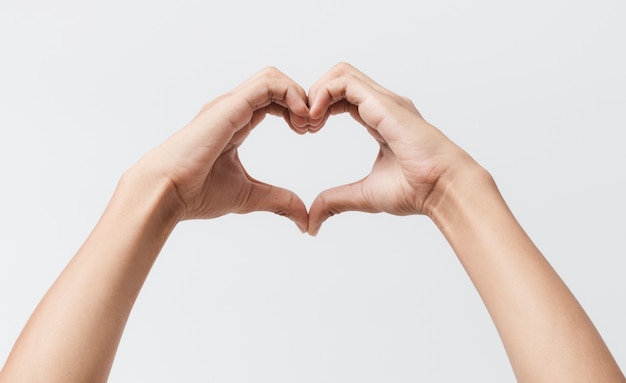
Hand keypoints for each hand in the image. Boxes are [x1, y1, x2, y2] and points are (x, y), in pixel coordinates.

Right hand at [130, 67, 312, 231]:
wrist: (167, 193)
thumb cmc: (197, 193)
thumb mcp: (250, 196)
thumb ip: (278, 201)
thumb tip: (303, 219)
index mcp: (236, 122)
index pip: (273, 100)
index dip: (296, 110)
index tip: (308, 133)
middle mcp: (233, 109)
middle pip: (275, 84)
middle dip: (301, 99)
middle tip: (312, 127)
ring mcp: (230, 105)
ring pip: (272, 77)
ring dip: (297, 95)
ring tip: (306, 124)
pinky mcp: (230, 107)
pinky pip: (268, 84)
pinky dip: (290, 95)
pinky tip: (298, 120)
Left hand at [306, 63, 476, 234]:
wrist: (443, 189)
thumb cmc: (416, 190)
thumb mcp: (363, 195)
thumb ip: (336, 201)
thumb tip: (313, 221)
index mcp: (379, 119)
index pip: (342, 97)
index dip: (319, 108)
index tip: (306, 131)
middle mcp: (382, 105)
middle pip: (339, 78)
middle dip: (313, 96)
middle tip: (304, 126)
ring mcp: (384, 101)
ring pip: (341, 72)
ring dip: (317, 92)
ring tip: (309, 122)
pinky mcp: (383, 103)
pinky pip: (345, 82)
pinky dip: (323, 94)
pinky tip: (317, 119)